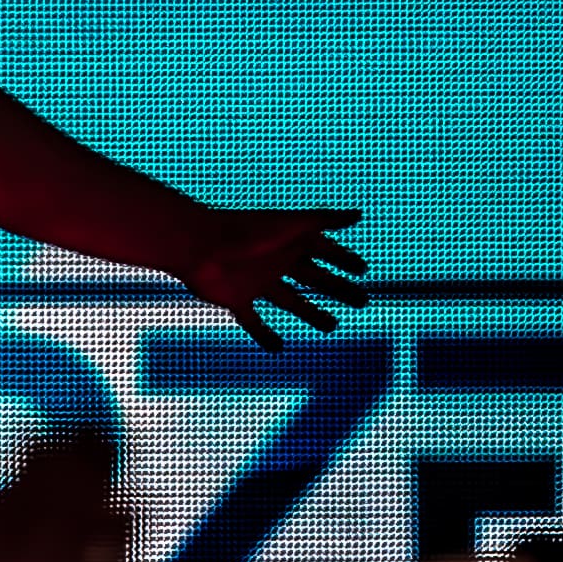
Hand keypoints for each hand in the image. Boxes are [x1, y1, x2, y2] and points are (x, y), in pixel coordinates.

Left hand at [178, 204, 366, 346]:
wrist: (199, 245)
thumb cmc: (245, 231)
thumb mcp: (289, 225)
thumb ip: (324, 220)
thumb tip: (359, 214)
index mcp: (287, 242)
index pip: (324, 251)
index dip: (343, 259)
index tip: (363, 270)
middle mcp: (274, 262)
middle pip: (314, 278)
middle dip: (337, 288)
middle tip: (362, 300)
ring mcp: (256, 282)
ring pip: (290, 301)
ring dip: (312, 313)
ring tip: (332, 325)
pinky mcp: (236, 300)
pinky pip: (253, 321)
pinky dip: (265, 335)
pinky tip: (278, 347)